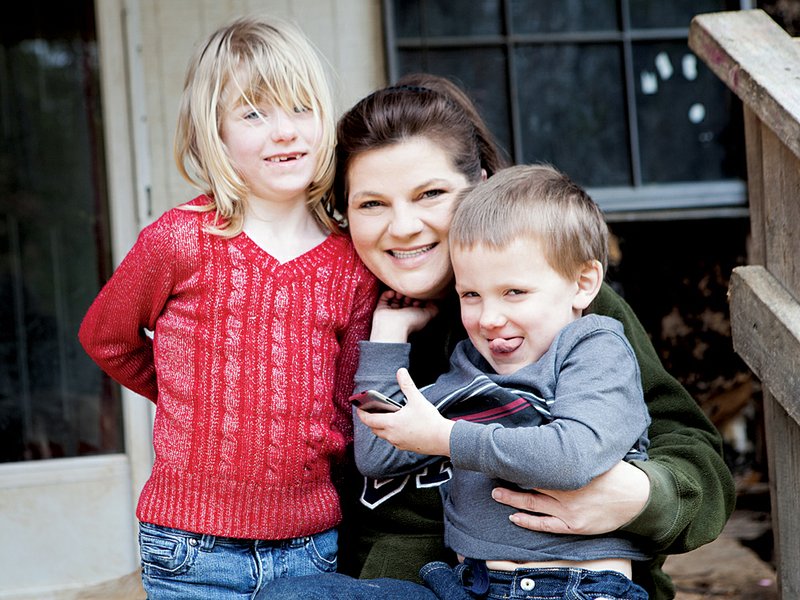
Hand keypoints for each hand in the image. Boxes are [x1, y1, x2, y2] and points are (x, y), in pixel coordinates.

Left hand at [357, 368, 453, 455]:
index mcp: (391, 423)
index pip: (369, 420)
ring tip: (386, 417)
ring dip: (381, 427)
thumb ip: (407, 385)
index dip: (362, 414)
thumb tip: (401, 371)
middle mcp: (391, 435)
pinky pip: (393, 440)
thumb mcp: (417, 400)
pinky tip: (399, 427)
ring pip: (383, 435)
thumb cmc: (429, 420)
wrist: (443, 439)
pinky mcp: (405, 447)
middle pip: (374, 428)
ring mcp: (398, 443)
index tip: (359, 408)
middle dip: (371, 420)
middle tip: (372, 411)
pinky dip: (391, 433)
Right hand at [370, 291, 438, 341]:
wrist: (393, 327)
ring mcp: (392, 310)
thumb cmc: (411, 322)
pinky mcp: (382, 307)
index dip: (419, 298)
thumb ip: (434, 307)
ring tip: (401, 295)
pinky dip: (389, 293)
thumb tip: (435, 300)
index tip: (419, 299)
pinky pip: (385, 296)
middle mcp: (402, 312)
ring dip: (399, 292)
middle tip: (410, 297)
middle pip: (406, 297)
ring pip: (396, 296)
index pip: (416, 302)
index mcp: (413, 315)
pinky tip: (393, 294)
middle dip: (409, 294)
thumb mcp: (428, 314)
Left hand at [491, 461, 649, 534]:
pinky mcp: (574, 526)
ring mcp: (569, 511)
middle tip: (491, 473)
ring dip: (512, 499)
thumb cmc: (615, 473)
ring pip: (532, 504)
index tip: (505, 454)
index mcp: (570, 470)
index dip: (519, 461)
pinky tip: (514, 517)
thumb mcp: (594, 454)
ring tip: (495, 493)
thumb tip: (555, 429)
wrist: (637, 498)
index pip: (536, 464)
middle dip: (510, 478)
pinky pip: (545, 525)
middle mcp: (566, 490)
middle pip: (530, 483)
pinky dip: (527, 522)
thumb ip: (574, 447)